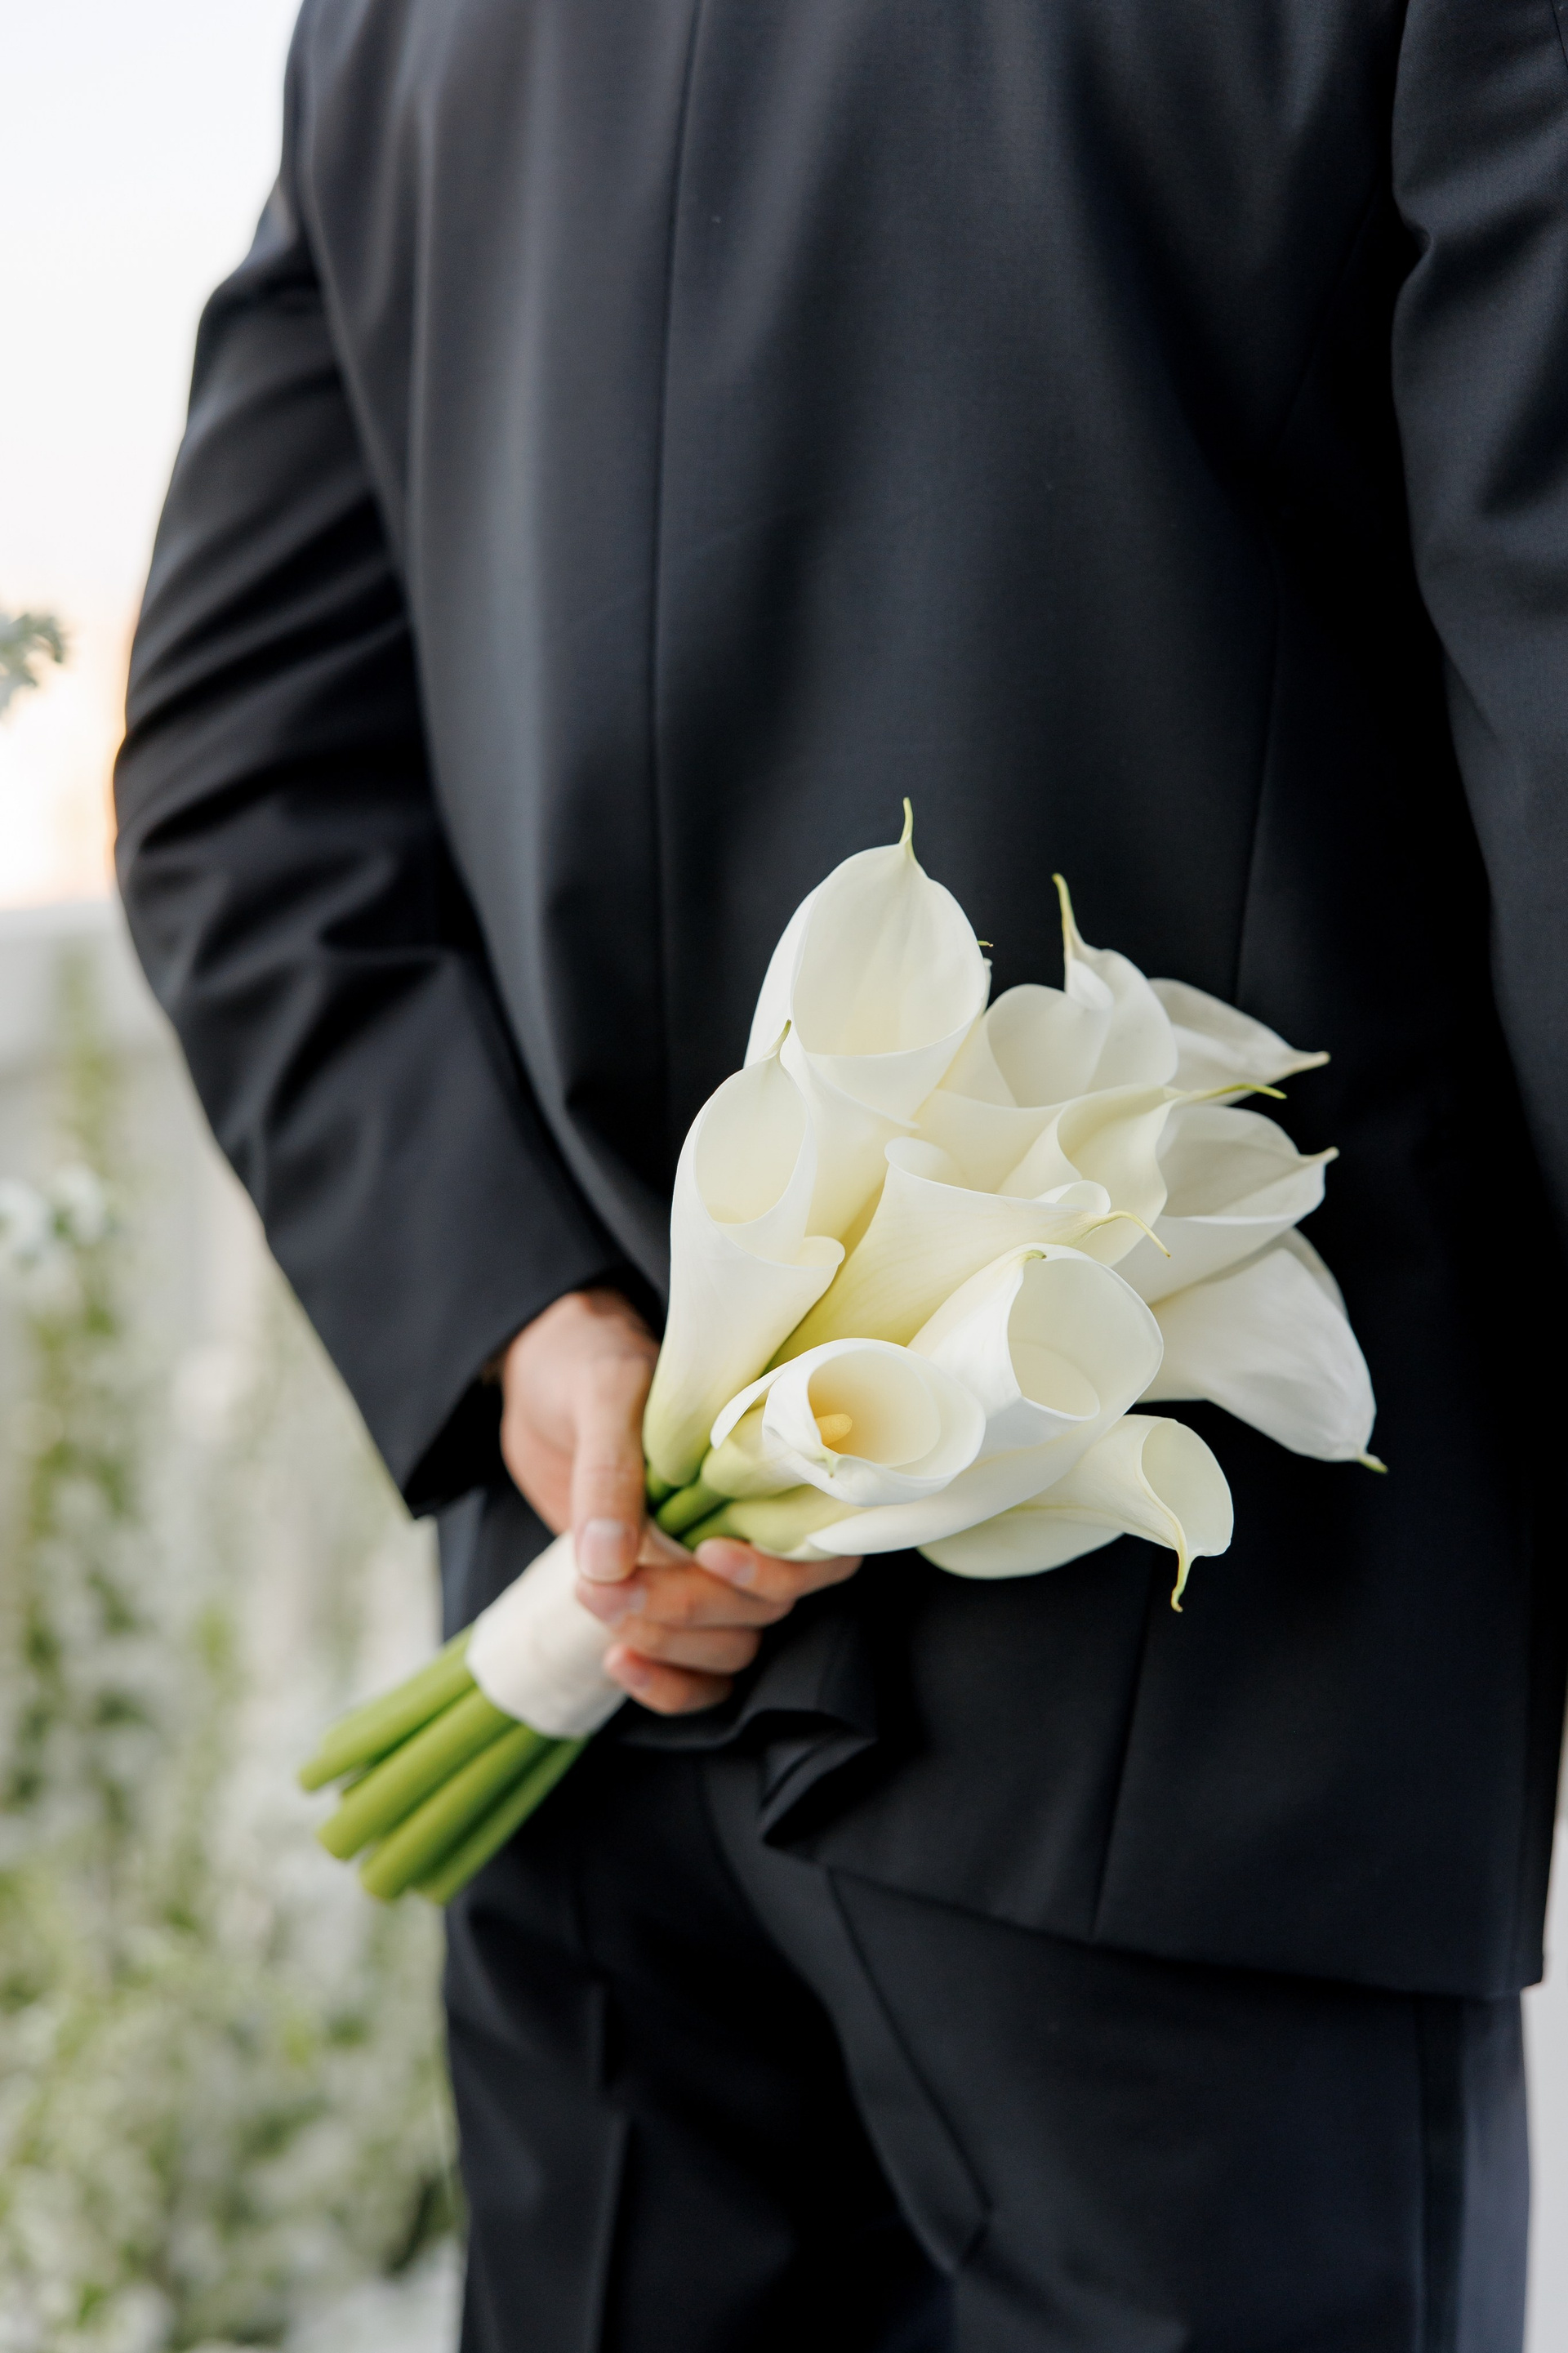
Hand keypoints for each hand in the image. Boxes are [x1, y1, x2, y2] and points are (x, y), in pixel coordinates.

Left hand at [498, 1288, 859, 1713]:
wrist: (542, 1378)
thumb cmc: (591, 1362)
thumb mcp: (602, 1393)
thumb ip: (610, 1470)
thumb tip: (609, 1563)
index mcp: (766, 1467)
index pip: (816, 1545)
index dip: (775, 1567)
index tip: (710, 1553)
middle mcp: (752, 1527)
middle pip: (762, 1607)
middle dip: (686, 1607)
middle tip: (605, 1585)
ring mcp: (711, 1572)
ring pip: (733, 1646)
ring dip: (669, 1645)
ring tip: (596, 1604)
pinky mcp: (670, 1600)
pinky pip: (701, 1675)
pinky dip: (667, 1687)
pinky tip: (618, 1662)